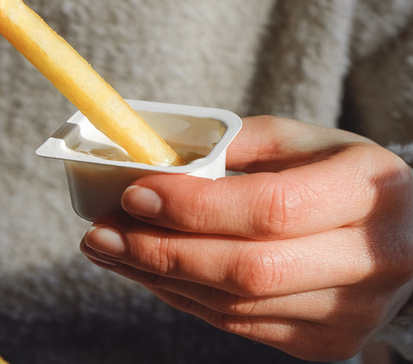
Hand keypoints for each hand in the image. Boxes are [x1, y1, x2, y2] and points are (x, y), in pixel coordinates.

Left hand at [80, 115, 412, 360]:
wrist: (404, 238)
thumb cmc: (339, 177)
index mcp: (367, 191)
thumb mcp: (303, 140)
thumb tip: (161, 163)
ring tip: (109, 250)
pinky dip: (182, 298)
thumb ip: (239, 143)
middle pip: (249, 269)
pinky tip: (147, 272)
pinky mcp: (326, 343)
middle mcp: (370, 259)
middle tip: (100, 234)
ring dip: (158, 278)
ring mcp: (349, 311)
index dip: (195, 207)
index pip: (271, 208)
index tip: (134, 194)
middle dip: (160, 252)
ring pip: (234, 306)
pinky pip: (236, 325)